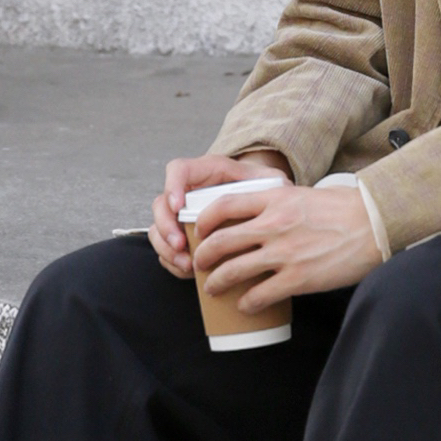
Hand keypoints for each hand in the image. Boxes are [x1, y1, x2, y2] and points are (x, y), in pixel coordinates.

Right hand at [149, 151, 289, 278]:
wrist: (257, 198)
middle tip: (180, 245)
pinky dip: (173, 262)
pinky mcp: (183, 235)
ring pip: (158, 229)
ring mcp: (182, 215)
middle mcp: (188, 191)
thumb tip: (282, 190)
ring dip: (167, 249)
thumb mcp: (268, 179)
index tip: (179, 206)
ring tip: (187, 264)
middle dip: (166, 227)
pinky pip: (166, 249)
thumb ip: (271, 180)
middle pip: (161, 204)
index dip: (173, 186)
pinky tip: (188, 271)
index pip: (179, 169)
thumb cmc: (261, 187)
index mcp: (206, 172)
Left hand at [196, 184, 382, 308]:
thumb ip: (279, 203)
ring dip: (216, 283)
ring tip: (213, 288)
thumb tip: (260, 216)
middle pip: (220, 242)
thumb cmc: (345, 208)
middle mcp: (273, 225)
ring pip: (232, 271)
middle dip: (203, 257)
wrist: (374, 224)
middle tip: (200, 264)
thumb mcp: (304, 194)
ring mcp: (284, 253)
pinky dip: (246, 303)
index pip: (224, 206)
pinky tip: (245, 305)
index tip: (200, 230)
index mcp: (274, 199)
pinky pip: (259, 295)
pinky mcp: (297, 278)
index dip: (204, 221)